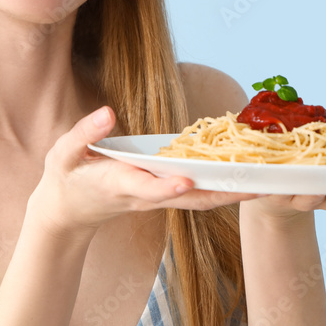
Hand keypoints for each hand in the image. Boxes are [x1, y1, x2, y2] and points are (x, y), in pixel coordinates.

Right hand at [29, 106, 257, 238]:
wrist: (66, 213)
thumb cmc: (64, 178)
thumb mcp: (62, 153)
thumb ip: (85, 133)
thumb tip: (107, 112)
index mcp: (117, 183)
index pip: (145, 187)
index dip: (165, 186)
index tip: (186, 181)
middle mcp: (142, 196)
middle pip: (186, 200)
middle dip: (219, 194)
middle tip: (252, 186)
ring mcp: (154, 200)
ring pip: (197, 201)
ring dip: (228, 195)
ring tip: (262, 184)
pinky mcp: (161, 198)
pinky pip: (195, 196)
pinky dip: (219, 190)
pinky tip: (243, 178)